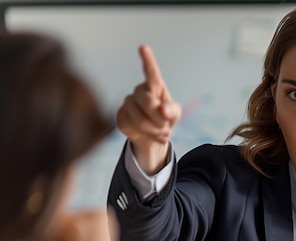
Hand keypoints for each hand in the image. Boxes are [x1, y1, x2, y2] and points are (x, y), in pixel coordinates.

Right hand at [117, 45, 180, 173]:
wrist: (154, 134)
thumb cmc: (166, 118)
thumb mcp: (174, 114)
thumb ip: (172, 110)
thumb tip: (164, 110)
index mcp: (155, 87)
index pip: (151, 72)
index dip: (147, 60)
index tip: (144, 47)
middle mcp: (139, 91)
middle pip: (147, 103)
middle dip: (159, 119)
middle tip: (167, 127)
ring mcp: (128, 103)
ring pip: (140, 119)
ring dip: (154, 130)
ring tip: (162, 132)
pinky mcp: (120, 116)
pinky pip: (132, 127)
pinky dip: (146, 136)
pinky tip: (151, 136)